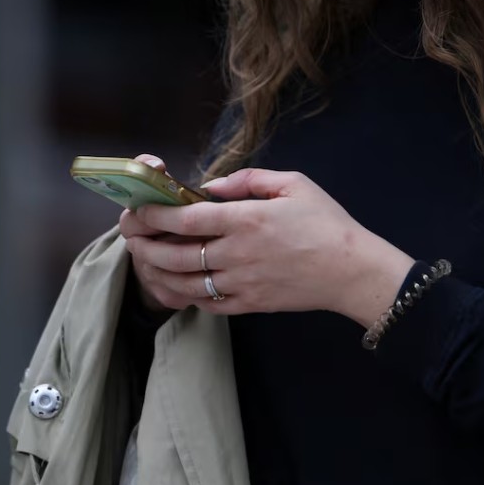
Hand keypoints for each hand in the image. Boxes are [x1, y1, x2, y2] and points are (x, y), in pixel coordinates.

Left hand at [124, 168, 415, 325]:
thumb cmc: (326, 223)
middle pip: (176, 253)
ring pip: (185, 283)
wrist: (351, 271)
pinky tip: (177, 285)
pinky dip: (186, 295)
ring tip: (145, 262)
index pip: (186, 218)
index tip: (138, 209)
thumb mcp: (294, 184)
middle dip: (145, 245)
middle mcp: (238, 253)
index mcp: (247, 219)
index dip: (155, 214)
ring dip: (158, 273)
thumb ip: (249, 180)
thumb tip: (213, 186)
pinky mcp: (250, 305)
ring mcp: (242, 283)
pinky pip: (207, 304)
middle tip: (131, 236)